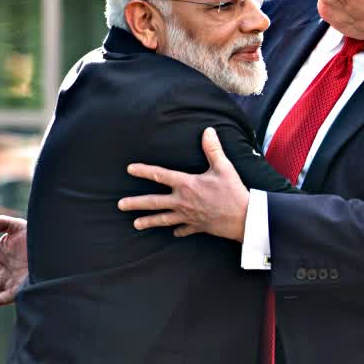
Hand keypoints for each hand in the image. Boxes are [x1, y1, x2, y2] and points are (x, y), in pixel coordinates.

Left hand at [118, 127, 249, 241]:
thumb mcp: (224, 167)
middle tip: (120, 205)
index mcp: (186, 185)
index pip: (160, 175)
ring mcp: (188, 216)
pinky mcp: (197, 226)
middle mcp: (183, 201)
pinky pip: (183, 230)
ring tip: (136, 224)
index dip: (144, 171)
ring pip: (163, 219)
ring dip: (149, 221)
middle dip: (136, 203)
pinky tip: (173, 232)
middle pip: (154, 202)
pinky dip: (177, 231)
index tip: (130, 169)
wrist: (243, 218)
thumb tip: (208, 131)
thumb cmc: (233, 192)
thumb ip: (213, 149)